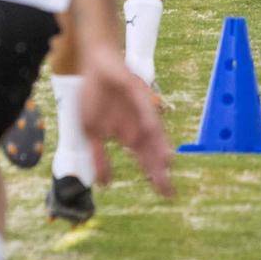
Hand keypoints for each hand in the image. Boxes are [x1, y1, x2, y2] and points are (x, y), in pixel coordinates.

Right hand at [78, 43, 174, 196]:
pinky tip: (151, 131)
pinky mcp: (138, 91)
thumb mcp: (91, 133)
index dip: (155, 176)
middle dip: (159, 170)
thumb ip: (99, 158)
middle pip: (153, 150)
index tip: (164, 195)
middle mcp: (140, 125)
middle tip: (169, 191)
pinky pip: (144, 106)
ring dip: (158, 147)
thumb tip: (104, 184)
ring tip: (166, 164)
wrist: (96, 64)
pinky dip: (147, 118)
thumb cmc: (95, 97)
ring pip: (153, 132)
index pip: (146, 160)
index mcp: (130, 135)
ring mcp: (141, 109)